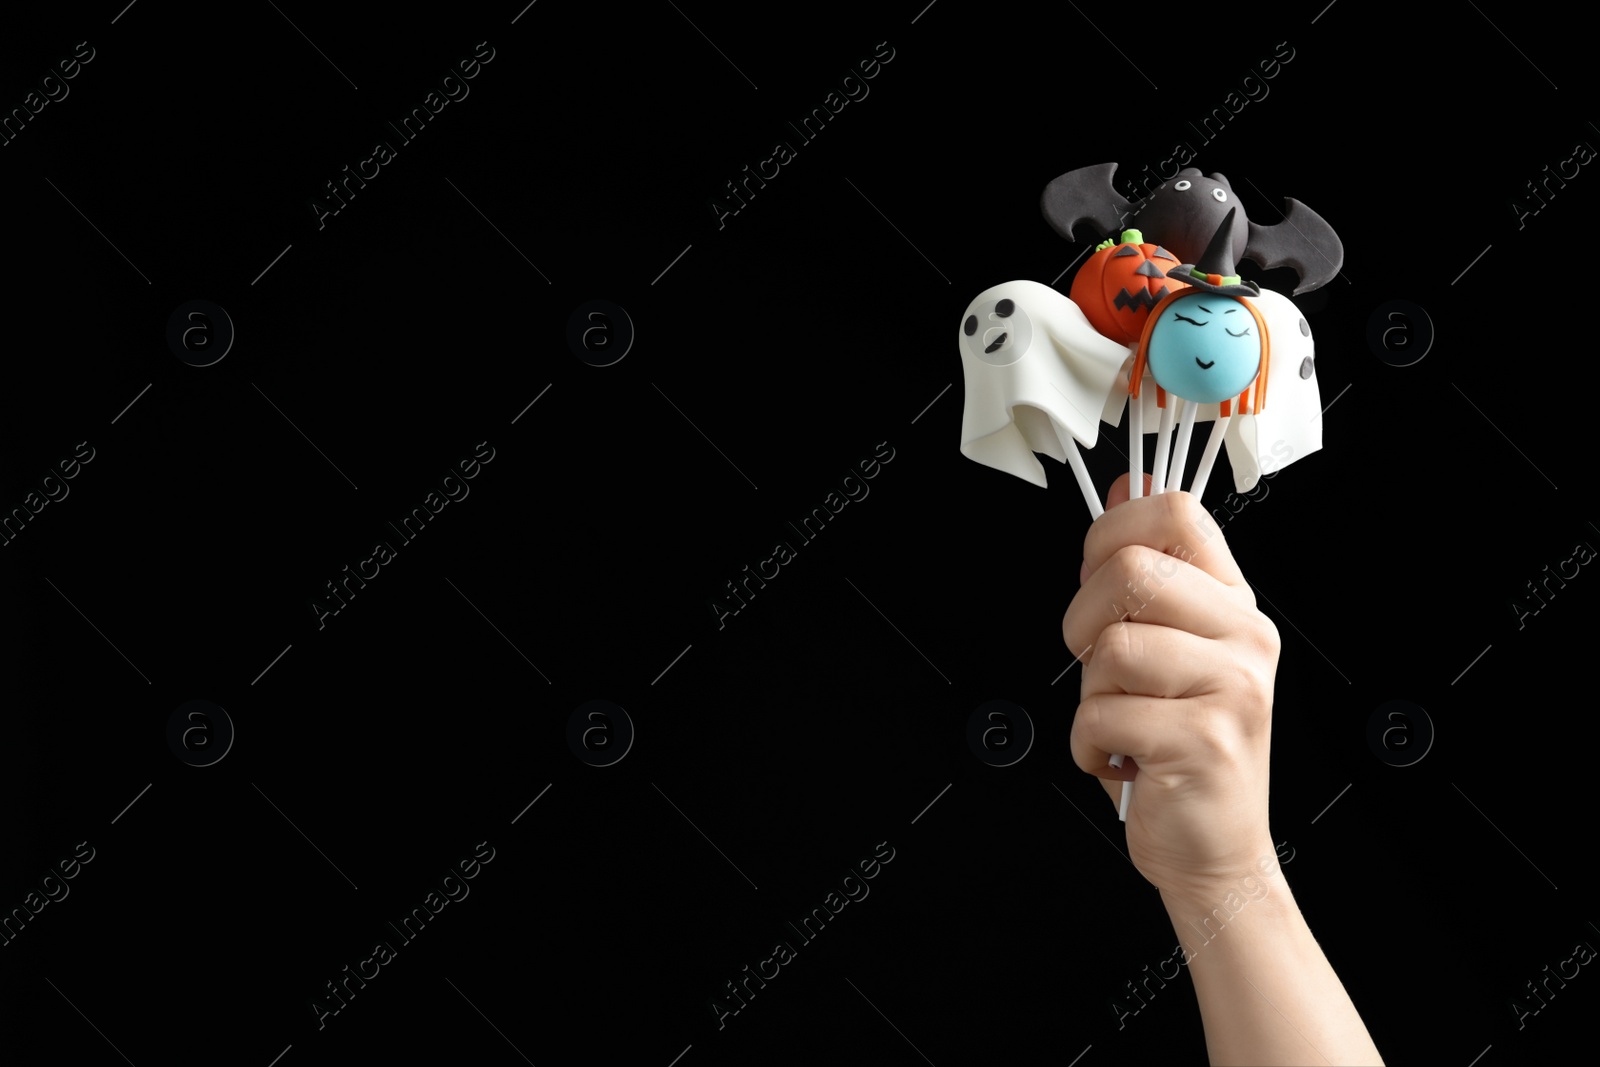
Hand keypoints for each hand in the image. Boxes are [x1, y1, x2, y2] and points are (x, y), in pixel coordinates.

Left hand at [1063, 473, 1280, 901]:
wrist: (1215, 851)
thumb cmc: (1181, 750)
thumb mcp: (1171, 650)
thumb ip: (1149, 574)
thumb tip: (1126, 488)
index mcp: (1234, 605)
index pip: (1178, 512)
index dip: (1115, 528)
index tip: (1096, 568)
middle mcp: (1245, 637)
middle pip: (1132, 572)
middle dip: (1083, 621)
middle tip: (1098, 665)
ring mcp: (1232, 688)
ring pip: (1112, 648)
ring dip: (1090, 693)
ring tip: (1120, 721)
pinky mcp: (1205, 741)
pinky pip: (1102, 714)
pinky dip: (1088, 745)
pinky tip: (1121, 759)